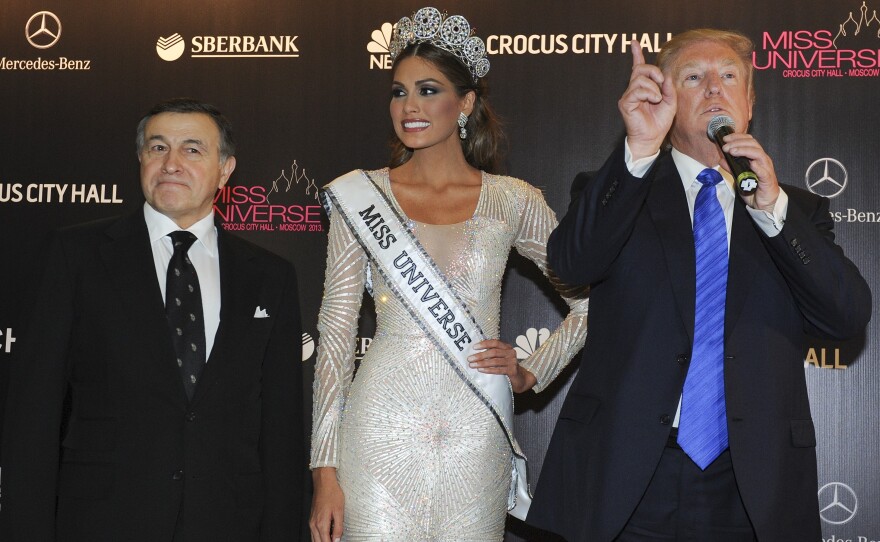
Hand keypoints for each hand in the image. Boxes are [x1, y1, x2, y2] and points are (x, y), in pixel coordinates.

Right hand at [309, 467, 343, 541]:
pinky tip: (327, 534)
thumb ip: (338, 527)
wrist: (323, 483)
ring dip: (322, 540)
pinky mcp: (312, 518)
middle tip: (335, 541)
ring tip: (331, 538)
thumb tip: (337, 539)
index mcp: (321, 523)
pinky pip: (314, 532)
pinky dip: (319, 536)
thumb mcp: (339, 511)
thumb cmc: (331, 493)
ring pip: (314, 538)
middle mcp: (314, 524)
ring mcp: (312, 521)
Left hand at [468, 339, 536, 392]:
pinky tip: (480, 370)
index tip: (474, 347)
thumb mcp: (501, 358)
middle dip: (480, 355)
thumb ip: (492, 354)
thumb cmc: (507, 367)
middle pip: (493, 352)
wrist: (520, 379)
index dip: (484, 344)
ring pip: (494, 361)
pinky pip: (498, 370)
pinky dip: (488, 370)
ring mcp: (512, 362)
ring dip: (482, 363)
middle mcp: (511, 352)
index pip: (495, 342)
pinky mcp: (513, 371)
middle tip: (470, 359)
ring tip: (472, 365)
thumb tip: (475, 353)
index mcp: (507, 347)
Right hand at [618, 40, 676, 159]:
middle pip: (640, 68)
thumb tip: (665, 76)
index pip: (638, 67)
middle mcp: (634, 89)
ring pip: (640, 78)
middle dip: (654, 71)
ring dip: (654, 87)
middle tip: (662, 82)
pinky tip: (653, 100)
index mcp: (644, 87)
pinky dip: (649, 93)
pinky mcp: (625, 103)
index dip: (636, 54)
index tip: (634, 42)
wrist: (652, 138)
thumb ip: (668, 88)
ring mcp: (629, 96)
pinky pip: (637, 90)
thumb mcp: (670, 102)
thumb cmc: (659, 122)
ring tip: (657, 99)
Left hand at [718, 132, 779, 209]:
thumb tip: (721, 159)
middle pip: (753, 144)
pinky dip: (757, 166)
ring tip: (732, 151)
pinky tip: (750, 163)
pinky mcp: (767, 179)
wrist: (764, 202)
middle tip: (725, 146)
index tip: (725, 138)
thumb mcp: (739, 176)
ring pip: (758, 154)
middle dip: (738, 143)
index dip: (737, 137)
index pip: (749, 141)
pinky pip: (763, 171)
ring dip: (744, 151)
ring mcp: (766, 169)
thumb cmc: (753, 188)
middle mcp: (762, 160)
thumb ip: (731, 167)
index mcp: (756, 157)